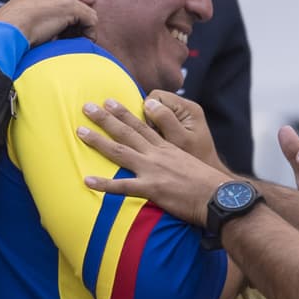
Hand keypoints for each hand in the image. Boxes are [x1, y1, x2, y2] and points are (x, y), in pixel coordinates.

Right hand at [0, 0, 96, 46]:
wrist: (7, 29)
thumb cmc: (9, 33)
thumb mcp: (20, 24)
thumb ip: (32, 23)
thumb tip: (41, 37)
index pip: (57, 7)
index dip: (61, 25)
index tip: (56, 40)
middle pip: (71, 9)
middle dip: (71, 28)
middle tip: (65, 44)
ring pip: (82, 14)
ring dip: (79, 31)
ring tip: (73, 46)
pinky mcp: (70, 7)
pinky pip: (91, 20)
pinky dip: (89, 34)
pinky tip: (82, 44)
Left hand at [78, 99, 229, 226]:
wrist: (219, 196)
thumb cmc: (208, 184)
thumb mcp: (190, 163)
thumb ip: (174, 159)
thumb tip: (167, 160)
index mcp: (166, 148)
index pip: (142, 125)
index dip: (124, 113)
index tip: (110, 101)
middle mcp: (157, 154)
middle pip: (127, 132)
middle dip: (105, 118)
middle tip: (87, 106)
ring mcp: (153, 170)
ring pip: (120, 151)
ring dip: (98, 141)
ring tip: (80, 132)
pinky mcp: (152, 189)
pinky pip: (123, 186)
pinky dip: (104, 185)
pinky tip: (87, 181)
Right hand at [143, 90, 226, 171]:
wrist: (206, 179)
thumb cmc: (197, 160)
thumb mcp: (180, 140)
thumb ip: (165, 120)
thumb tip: (149, 103)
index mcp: (188, 108)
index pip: (156, 96)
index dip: (147, 111)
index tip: (150, 129)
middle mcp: (186, 108)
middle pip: (155, 102)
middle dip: (148, 118)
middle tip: (154, 136)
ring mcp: (182, 117)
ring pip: (155, 112)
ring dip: (151, 126)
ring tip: (158, 141)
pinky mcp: (178, 126)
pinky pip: (159, 122)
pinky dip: (155, 131)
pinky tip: (160, 143)